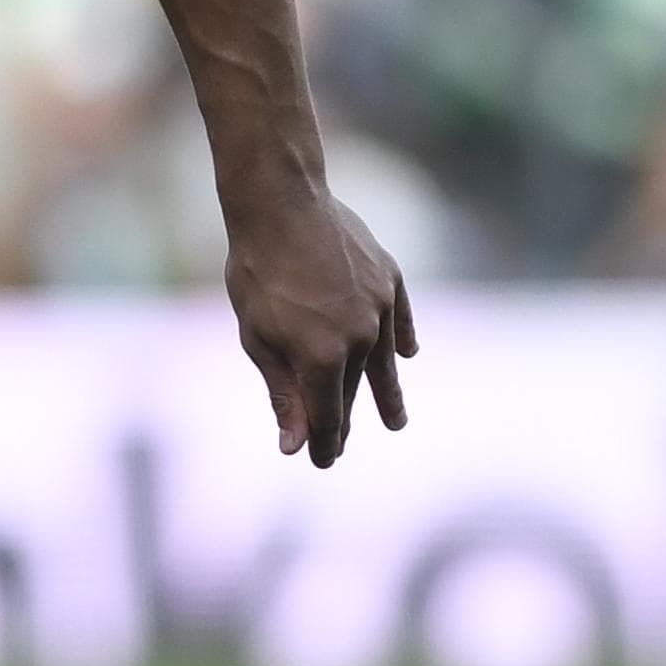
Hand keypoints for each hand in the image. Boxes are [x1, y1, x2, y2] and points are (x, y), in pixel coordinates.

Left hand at [225, 180, 415, 469]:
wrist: (282, 203)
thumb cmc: (257, 271)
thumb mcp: (258, 337)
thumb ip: (282, 391)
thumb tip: (294, 444)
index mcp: (323, 359)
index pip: (327, 416)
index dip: (323, 443)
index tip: (320, 462)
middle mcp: (361, 339)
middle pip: (351, 391)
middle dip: (343, 421)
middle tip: (338, 446)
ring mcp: (381, 309)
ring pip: (381, 362)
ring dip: (386, 394)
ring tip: (395, 422)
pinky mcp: (389, 280)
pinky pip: (400, 319)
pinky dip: (402, 339)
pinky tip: (408, 355)